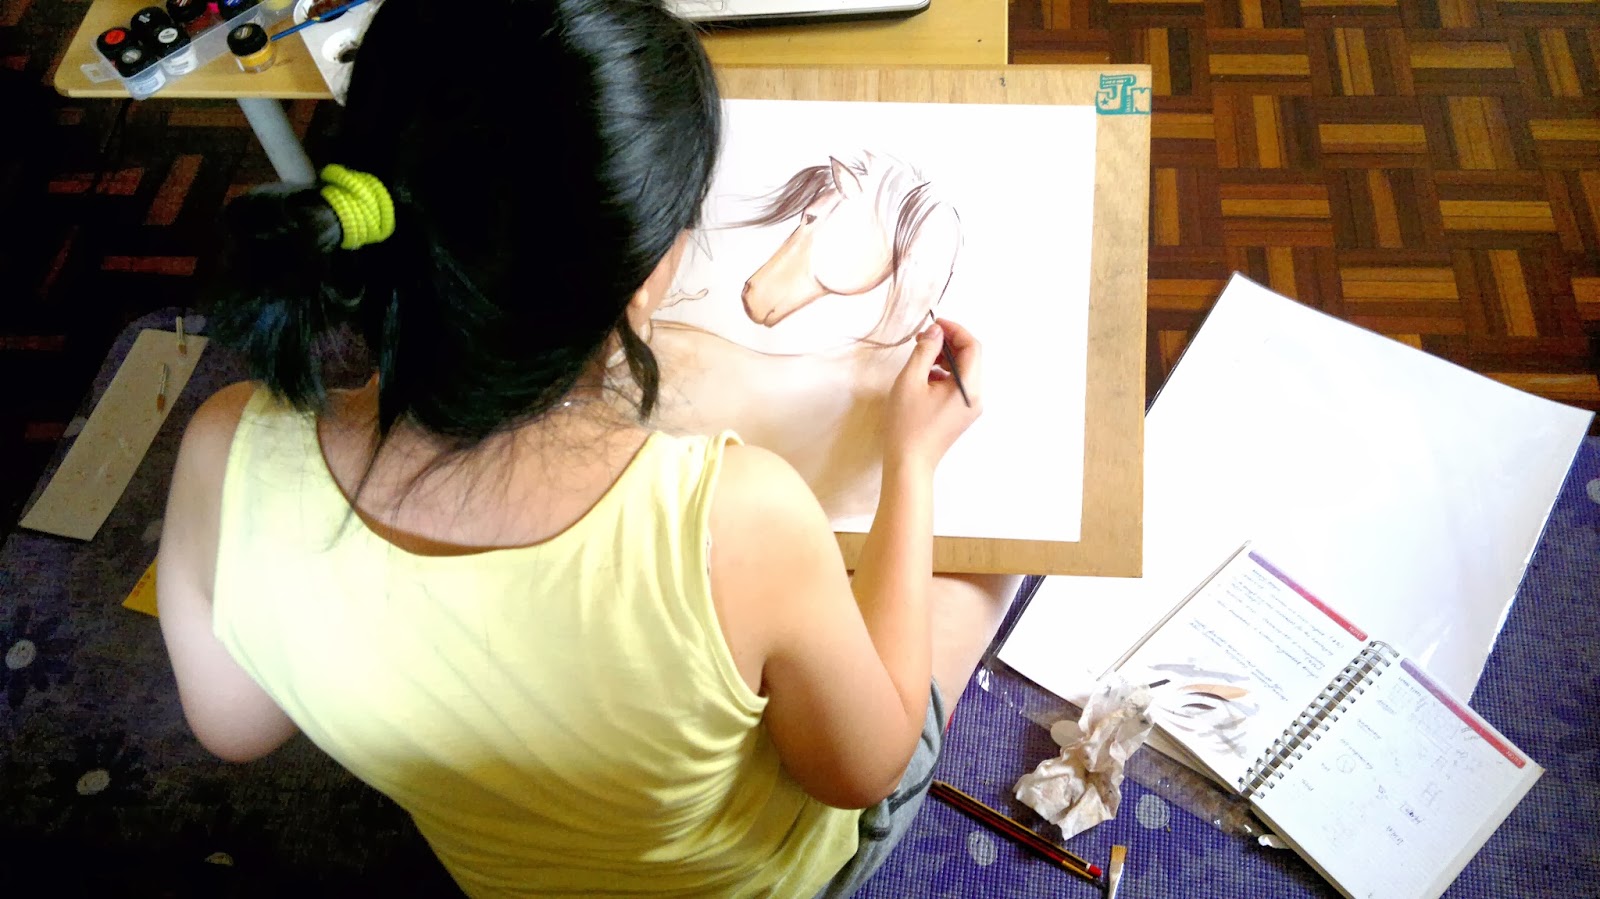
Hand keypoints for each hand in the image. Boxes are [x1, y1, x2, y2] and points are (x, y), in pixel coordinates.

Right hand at [883, 318, 982, 474]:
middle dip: (948, 343)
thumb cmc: (907, 424)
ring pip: (963, 372)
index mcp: (969, 387)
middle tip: (923, 339)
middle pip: (970, 358)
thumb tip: (936, 331)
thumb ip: (925, 350)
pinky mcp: (961, 415)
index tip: (935, 324)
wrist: (909, 463)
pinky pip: (957, 386)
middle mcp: (976, 397)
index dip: (955, 330)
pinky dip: (943, 375)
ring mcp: (970, 408)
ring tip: (920, 360)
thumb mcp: (911, 380)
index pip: (973, 347)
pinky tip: (923, 379)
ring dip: (944, 359)